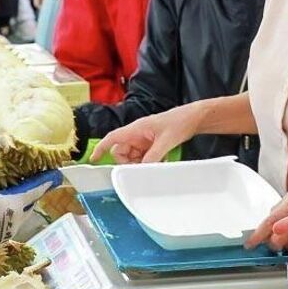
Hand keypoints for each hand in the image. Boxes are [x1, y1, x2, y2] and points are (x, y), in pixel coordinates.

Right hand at [0, 159, 63, 266]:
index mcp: (12, 206)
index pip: (34, 190)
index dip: (45, 182)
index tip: (55, 176)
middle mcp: (11, 225)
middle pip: (25, 208)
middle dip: (29, 197)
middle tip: (29, 186)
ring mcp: (0, 239)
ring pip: (13, 221)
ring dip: (13, 210)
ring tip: (8, 199)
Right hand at [90, 102, 205, 162]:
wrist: (193, 118)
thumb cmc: (179, 122)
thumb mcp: (166, 141)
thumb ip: (153, 156)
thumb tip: (142, 169)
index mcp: (136, 128)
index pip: (112, 138)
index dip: (101, 148)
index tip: (94, 159)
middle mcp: (137, 134)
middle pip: (121, 152)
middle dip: (128, 163)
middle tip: (142, 167)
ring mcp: (144, 140)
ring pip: (133, 157)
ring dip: (140, 163)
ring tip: (156, 163)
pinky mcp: (151, 144)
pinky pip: (143, 157)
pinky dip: (149, 162)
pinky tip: (161, 160)